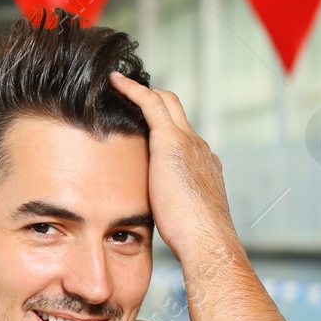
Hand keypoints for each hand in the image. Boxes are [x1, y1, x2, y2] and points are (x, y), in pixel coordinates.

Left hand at [108, 72, 234, 260]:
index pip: (180, 132)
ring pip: (165, 101)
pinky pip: (150, 104)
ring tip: (115, 83)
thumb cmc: (191, 237)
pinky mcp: (171, 142)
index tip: (141, 121)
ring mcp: (188, 141)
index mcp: (202, 163)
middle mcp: (198, 146)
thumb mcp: (178, 214)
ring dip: (141, 90)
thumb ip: (166, 204)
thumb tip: (149, 214)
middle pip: (175, 108)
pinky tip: (114, 82)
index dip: (161, 122)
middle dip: (152, 97)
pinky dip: (132, 90)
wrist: (206, 238)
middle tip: (124, 90)